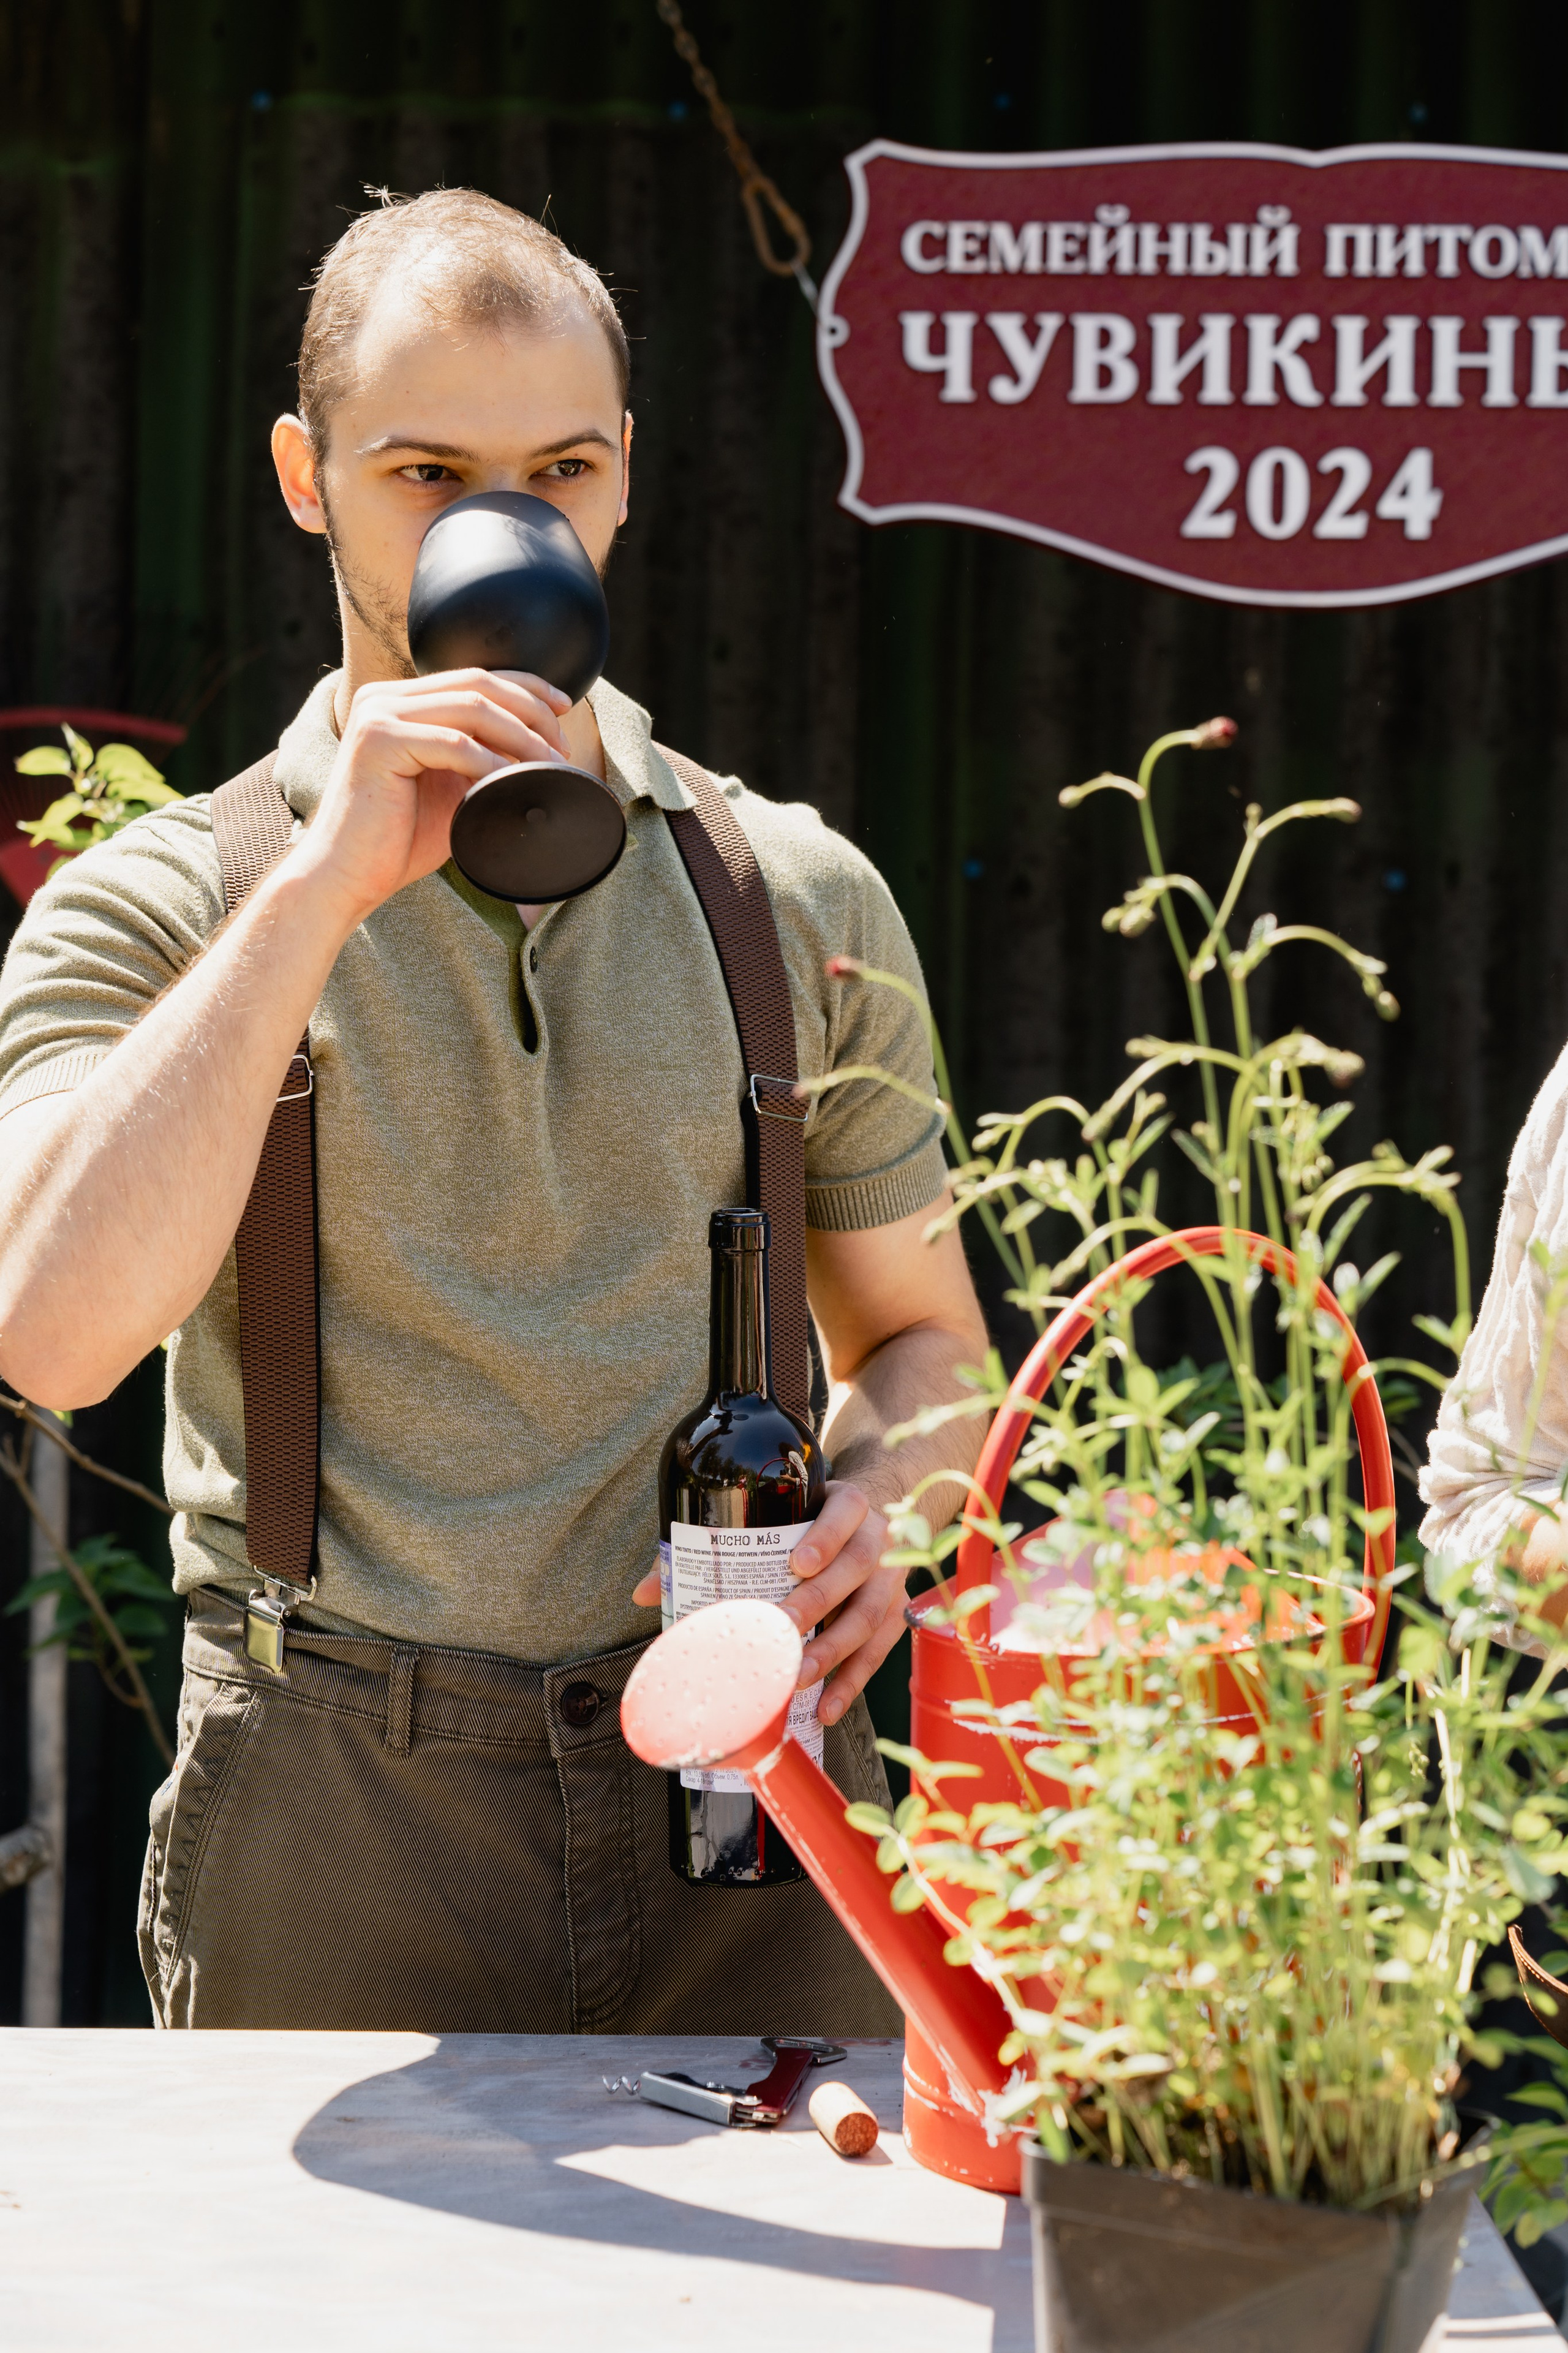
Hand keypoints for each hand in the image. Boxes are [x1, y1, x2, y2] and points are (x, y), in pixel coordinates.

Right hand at [297, 668, 571, 921]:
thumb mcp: (450, 786)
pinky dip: (493, 763)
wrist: (348, 875)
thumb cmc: (399, 839)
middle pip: (477, 684)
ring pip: (472, 709)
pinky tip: (516, 782)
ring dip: (521, 737)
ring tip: (550, 766)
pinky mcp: (378, 741)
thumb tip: (538, 751)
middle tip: (562, 748)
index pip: (473, 676)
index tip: (564, 707)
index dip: (525, 686)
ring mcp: (377, 714)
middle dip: (530, 711)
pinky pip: (454, 744)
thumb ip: (480, 758)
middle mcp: (384, 696)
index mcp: (398, 700)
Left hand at [627, 1482, 905, 1727]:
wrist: (877, 1516)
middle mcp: (878, 1540)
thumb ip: (716, 1545)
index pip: (844, 1514)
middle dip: (818, 1604)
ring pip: (870, 1616)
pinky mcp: (895, 1613)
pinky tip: (826, 1708)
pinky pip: (879, 1651)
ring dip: (834, 1652)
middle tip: (781, 1631)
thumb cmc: (813, 1519)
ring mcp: (891, 1580)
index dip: (825, 1537)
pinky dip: (852, 1682)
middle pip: (856, 1570)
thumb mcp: (780, 1513)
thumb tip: (646, 1592)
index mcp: (849, 1505)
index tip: (796, 1563)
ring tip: (798, 1679)